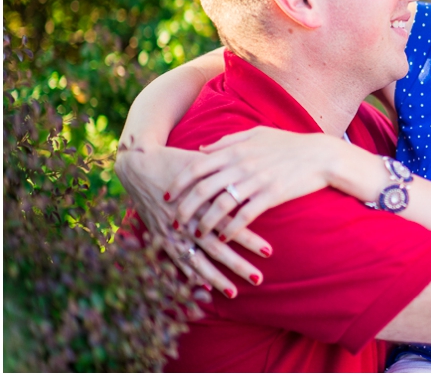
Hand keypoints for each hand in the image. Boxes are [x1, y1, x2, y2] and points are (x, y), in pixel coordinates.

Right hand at [115, 137, 269, 295]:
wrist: (139, 164)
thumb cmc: (177, 160)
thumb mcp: (203, 163)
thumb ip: (227, 172)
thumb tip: (256, 176)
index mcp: (201, 201)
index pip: (230, 224)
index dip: (248, 238)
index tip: (268, 251)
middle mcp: (187, 220)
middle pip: (216, 247)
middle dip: (237, 264)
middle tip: (258, 278)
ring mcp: (172, 231)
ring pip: (197, 259)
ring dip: (215, 277)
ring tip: (234, 292)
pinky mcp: (160, 236)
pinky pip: (175, 259)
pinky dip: (188, 273)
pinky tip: (203, 287)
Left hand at [168, 127, 338, 242]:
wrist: (321, 155)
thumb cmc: (289, 143)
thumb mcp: (257, 134)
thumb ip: (227, 141)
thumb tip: (202, 149)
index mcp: (236, 149)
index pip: (197, 166)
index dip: (179, 182)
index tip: (168, 195)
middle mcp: (242, 165)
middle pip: (203, 189)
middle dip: (185, 207)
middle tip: (175, 221)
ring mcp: (257, 181)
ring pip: (221, 205)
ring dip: (205, 222)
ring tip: (197, 234)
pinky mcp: (272, 195)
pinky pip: (245, 215)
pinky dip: (231, 228)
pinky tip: (224, 237)